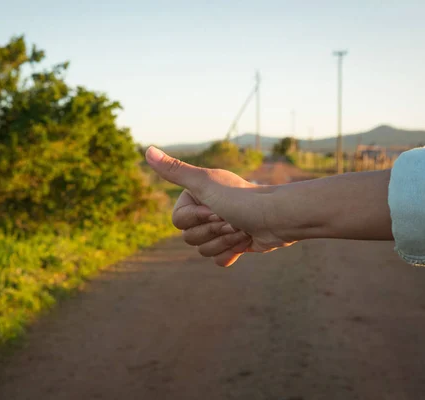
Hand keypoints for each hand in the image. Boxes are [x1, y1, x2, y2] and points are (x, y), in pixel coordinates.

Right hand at [146, 147, 295, 265]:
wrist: (278, 217)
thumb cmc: (241, 198)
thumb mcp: (203, 183)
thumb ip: (174, 170)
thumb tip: (146, 150)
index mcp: (196, 197)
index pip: (178, 221)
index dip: (196, 219)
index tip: (215, 208)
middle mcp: (206, 212)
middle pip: (189, 238)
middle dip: (213, 232)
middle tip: (232, 219)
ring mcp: (219, 230)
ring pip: (204, 251)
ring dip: (225, 241)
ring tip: (242, 229)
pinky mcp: (232, 245)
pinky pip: (219, 260)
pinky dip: (232, 252)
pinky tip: (245, 241)